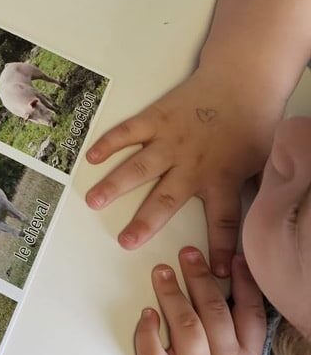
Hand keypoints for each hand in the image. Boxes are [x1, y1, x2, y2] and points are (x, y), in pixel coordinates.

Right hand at [85, 68, 277, 276]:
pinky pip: (128, 132)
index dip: (222, 248)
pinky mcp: (156, 118)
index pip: (223, 220)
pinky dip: (108, 144)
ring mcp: (170, 140)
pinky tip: (91, 157)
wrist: (241, 81)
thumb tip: (260, 220)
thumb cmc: (253, 122)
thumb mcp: (264, 161)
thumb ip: (253, 191)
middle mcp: (191, 163)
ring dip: (115, 185)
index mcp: (221, 177)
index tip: (215, 273)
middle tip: (125, 241)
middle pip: (165, 199)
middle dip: (145, 223)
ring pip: (138, 168)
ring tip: (93, 201)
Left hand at [135, 249, 265, 354]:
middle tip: (187, 254)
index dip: (245, 283)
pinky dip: (148, 334)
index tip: (232, 257)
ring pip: (186, 328)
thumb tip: (226, 270)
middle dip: (200, 279)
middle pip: (214, 313)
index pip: (251, 314)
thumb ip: (232, 320)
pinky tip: (146, 314)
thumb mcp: (235, 353)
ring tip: (162, 273)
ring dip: (172, 295)